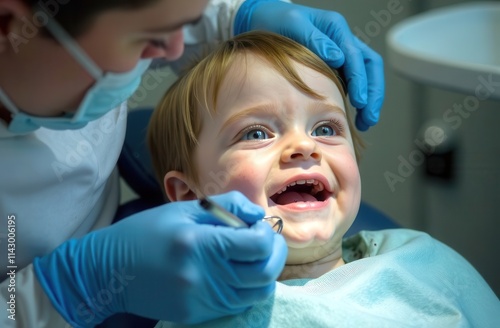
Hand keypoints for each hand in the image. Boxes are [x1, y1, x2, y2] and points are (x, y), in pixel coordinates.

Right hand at [33, 191, 287, 325]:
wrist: (109, 270)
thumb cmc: (146, 233)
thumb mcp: (184, 210)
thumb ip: (226, 206)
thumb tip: (257, 214)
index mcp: (199, 244)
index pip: (256, 246)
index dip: (268, 235)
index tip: (261, 227)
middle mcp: (202, 276)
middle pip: (264, 274)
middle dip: (275, 255)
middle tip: (269, 241)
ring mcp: (200, 300)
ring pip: (255, 294)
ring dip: (264, 273)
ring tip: (255, 256)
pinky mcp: (195, 314)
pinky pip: (236, 304)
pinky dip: (246, 288)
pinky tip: (236, 272)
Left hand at [235, 0, 384, 130]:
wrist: (262, 19)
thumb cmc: (275, 20)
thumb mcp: (292, 24)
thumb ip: (314, 39)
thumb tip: (338, 58)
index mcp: (336, 28)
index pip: (357, 57)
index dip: (360, 81)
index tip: (360, 102)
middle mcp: (342, 40)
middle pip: (370, 67)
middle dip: (373, 94)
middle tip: (369, 118)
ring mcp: (340, 52)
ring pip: (365, 75)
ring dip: (369, 99)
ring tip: (366, 122)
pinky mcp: (334, 65)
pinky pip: (351, 81)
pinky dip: (357, 98)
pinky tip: (354, 115)